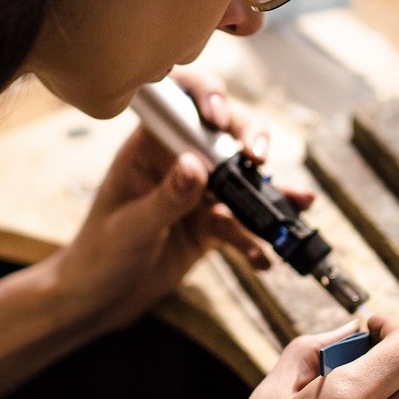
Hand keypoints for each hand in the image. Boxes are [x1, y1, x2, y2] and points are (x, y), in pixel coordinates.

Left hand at [47, 67, 311, 331]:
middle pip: (223, 134)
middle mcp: (177, 161)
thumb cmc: (99, 255)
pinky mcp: (210, 225)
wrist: (100, 301)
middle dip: (249, 139)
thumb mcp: (130, 227)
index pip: (181, 104)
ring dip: (271, 192)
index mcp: (148, 146)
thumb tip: (196, 164)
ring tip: (298, 202)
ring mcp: (197, 193)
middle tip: (260, 157)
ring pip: (242, 181)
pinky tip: (261, 258)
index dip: (205, 97)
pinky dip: (254, 240)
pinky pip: (240, 226)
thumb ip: (165, 198)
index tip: (218, 116)